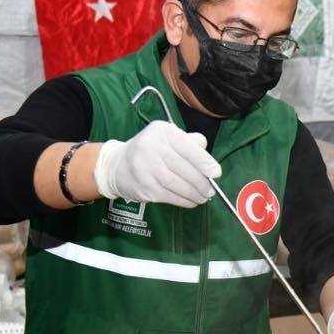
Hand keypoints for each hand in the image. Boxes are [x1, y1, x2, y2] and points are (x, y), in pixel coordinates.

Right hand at [93, 120, 221, 206]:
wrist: (117, 165)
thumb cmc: (150, 150)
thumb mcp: (167, 137)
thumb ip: (189, 143)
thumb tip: (209, 160)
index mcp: (161, 132)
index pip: (187, 147)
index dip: (204, 161)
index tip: (216, 173)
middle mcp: (151, 147)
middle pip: (183, 168)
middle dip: (201, 182)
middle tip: (211, 190)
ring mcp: (145, 168)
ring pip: (177, 184)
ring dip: (194, 194)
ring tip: (204, 197)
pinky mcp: (144, 187)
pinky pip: (169, 196)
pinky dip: (184, 201)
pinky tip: (191, 201)